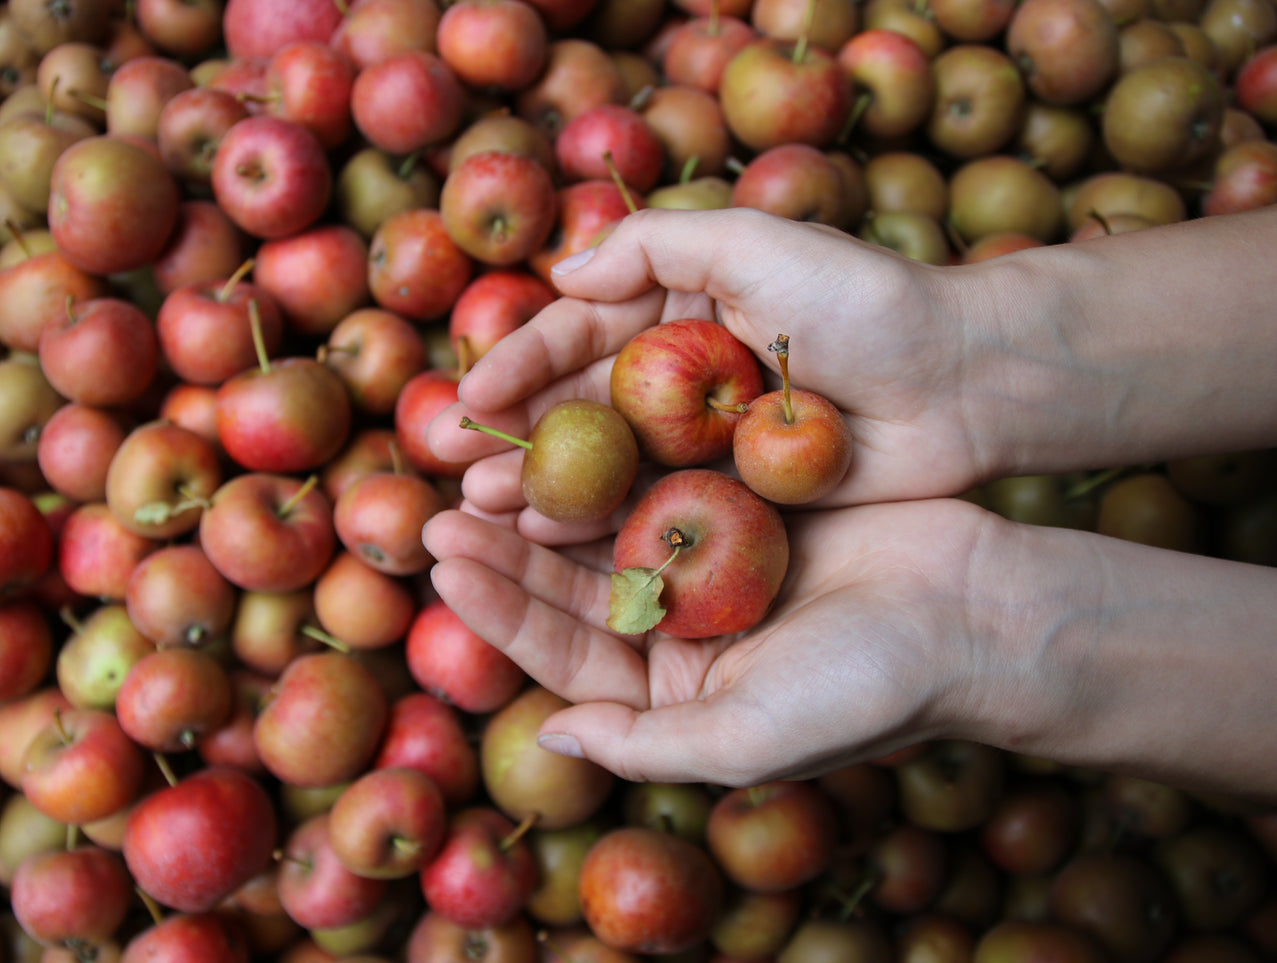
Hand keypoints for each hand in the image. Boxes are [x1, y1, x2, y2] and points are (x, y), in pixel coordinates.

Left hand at [423, 496, 1002, 786]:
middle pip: (574, 592)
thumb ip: (646, 746)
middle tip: (438, 511)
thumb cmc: (871, 686)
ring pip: (608, 535)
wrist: (981, 613)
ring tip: (483, 467)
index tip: (444, 566)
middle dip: (506, 553)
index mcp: (677, 694)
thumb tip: (550, 740)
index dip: (503, 613)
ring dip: (548, 504)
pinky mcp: (747, 514)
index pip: (568, 656)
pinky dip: (618, 465)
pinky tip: (569, 432)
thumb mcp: (749, 736)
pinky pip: (665, 485)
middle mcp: (685, 635)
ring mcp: (714, 571)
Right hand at [426, 207, 989, 542]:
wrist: (961, 383)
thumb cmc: (862, 302)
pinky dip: (600, 521)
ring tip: (482, 507)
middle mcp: (684, 378)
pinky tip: (551, 537)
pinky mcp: (735, 497)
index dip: (521, 362)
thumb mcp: (756, 243)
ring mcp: (706, 443)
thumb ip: (656, 244)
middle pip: (578, 407)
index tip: (470, 393)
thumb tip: (561, 270)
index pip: (580, 335)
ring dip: (542, 483)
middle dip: (513, 433)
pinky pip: (653, 508)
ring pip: (606, 465)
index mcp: (682, 311)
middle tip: (453, 465)